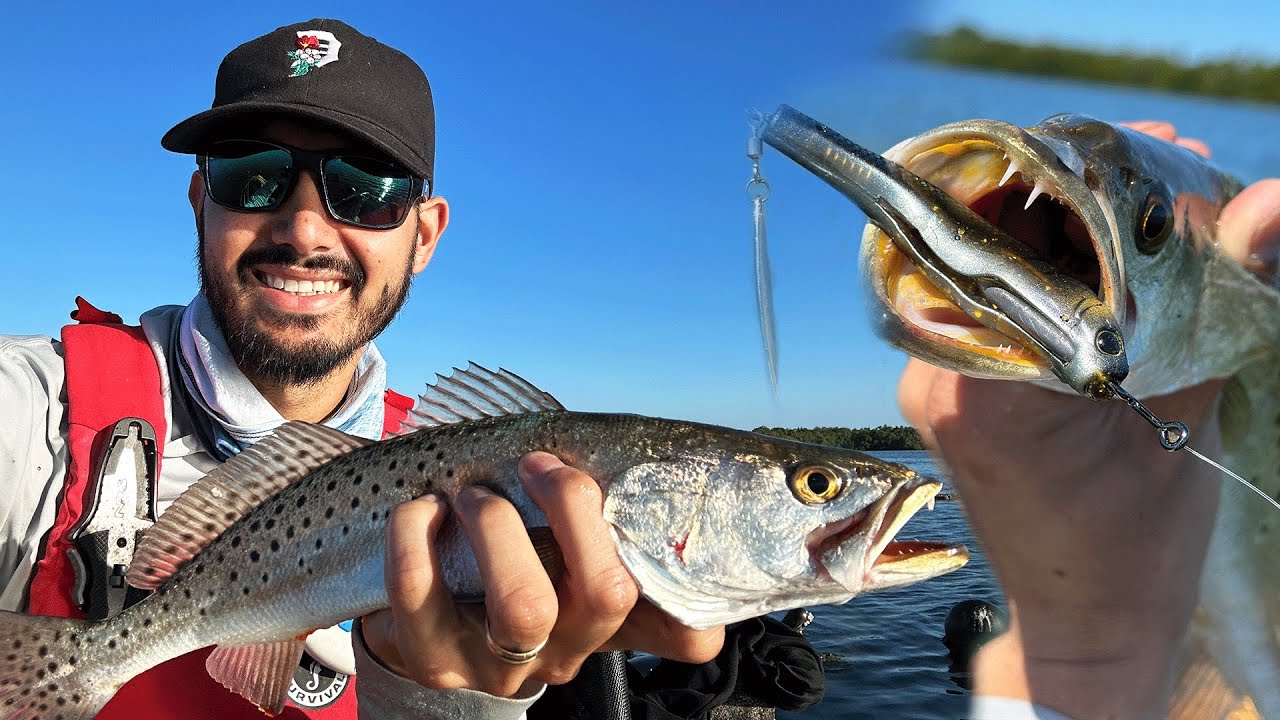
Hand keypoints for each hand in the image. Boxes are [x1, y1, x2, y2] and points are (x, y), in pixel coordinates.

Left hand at [361, 452, 724, 697]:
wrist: (413, 616)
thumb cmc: (500, 556)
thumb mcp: (554, 543)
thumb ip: (594, 512)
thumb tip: (638, 453)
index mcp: (609, 619)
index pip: (686, 631)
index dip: (704, 602)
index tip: (688, 536)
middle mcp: (569, 650)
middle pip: (609, 593)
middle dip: (573, 506)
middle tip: (538, 465)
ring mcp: (504, 666)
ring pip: (525, 606)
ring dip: (497, 524)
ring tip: (473, 493)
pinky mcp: (435, 663)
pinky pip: (425, 593)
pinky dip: (416, 532)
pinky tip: (421, 508)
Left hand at [897, 122, 1279, 718]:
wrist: (1085, 622)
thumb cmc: (1131, 550)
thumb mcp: (1186, 419)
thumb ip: (1216, 303)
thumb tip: (1268, 202)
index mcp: (979, 382)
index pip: (1007, 235)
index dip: (1079, 180)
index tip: (1151, 149)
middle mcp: (936, 370)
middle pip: (992, 237)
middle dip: (1078, 193)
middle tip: (1164, 167)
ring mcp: (934, 376)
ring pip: (994, 261)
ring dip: (1067, 227)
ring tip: (1151, 205)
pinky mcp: (952, 384)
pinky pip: (996, 298)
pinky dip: (1053, 270)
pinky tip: (1115, 258)